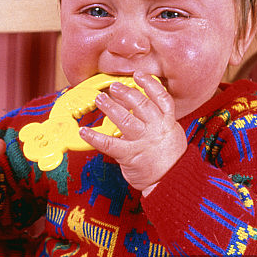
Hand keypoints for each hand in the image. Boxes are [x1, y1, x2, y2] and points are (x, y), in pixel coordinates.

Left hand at [78, 73, 186, 192]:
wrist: (171, 181)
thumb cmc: (170, 158)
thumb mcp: (170, 133)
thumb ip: (157, 118)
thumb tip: (136, 103)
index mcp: (168, 122)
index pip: (161, 97)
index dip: (149, 84)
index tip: (138, 75)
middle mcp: (155, 129)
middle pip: (141, 104)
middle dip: (125, 92)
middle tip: (113, 86)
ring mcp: (142, 142)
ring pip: (124, 119)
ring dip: (110, 107)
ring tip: (99, 99)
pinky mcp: (129, 155)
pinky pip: (108, 144)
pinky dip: (94, 137)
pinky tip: (84, 131)